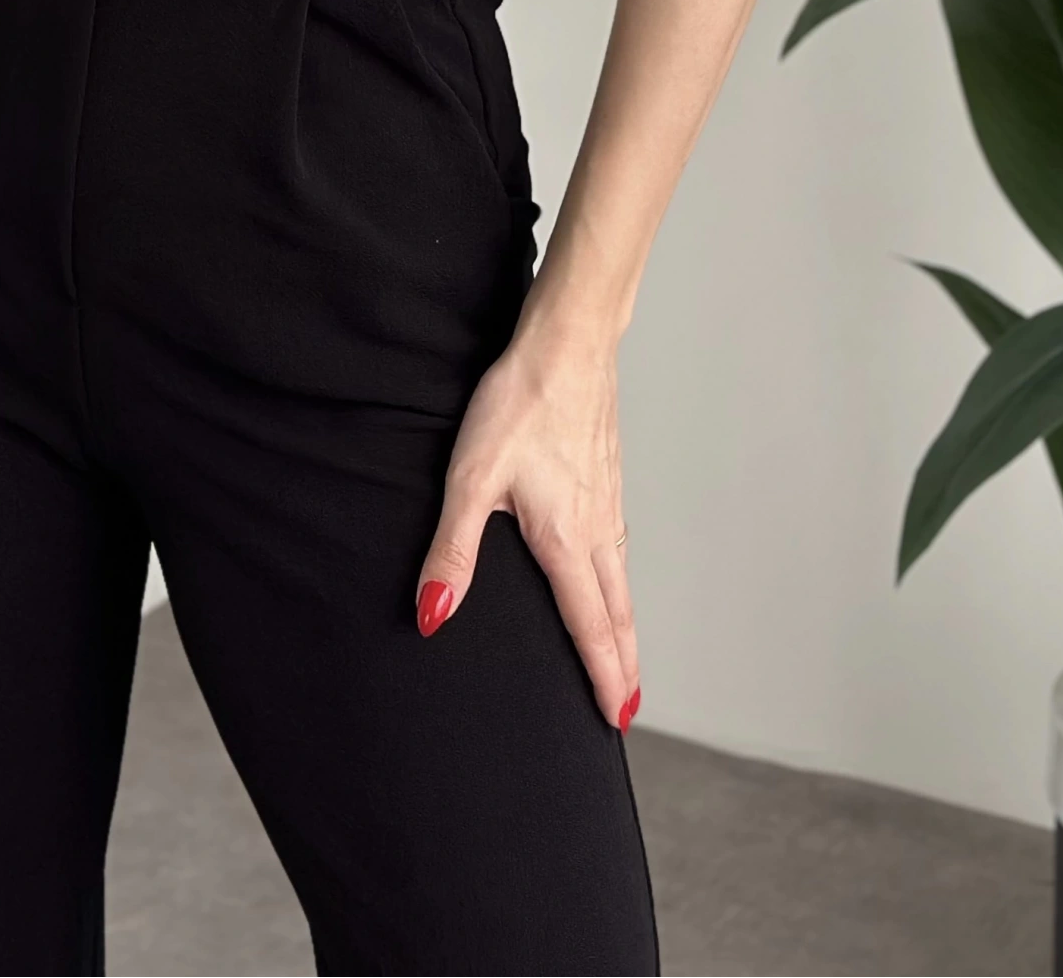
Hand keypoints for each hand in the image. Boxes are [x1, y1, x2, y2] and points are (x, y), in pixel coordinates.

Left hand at [412, 323, 639, 731]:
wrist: (567, 342)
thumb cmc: (519, 402)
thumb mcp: (471, 477)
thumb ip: (452, 550)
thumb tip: (434, 616)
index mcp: (566, 540)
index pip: (589, 626)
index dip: (601, 676)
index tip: (615, 720)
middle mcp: (598, 527)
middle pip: (617, 613)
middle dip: (623, 664)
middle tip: (627, 709)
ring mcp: (609, 499)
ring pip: (622, 580)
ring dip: (625, 624)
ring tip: (623, 654)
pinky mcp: (608, 474)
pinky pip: (619, 546)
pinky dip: (621, 581)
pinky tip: (610, 572)